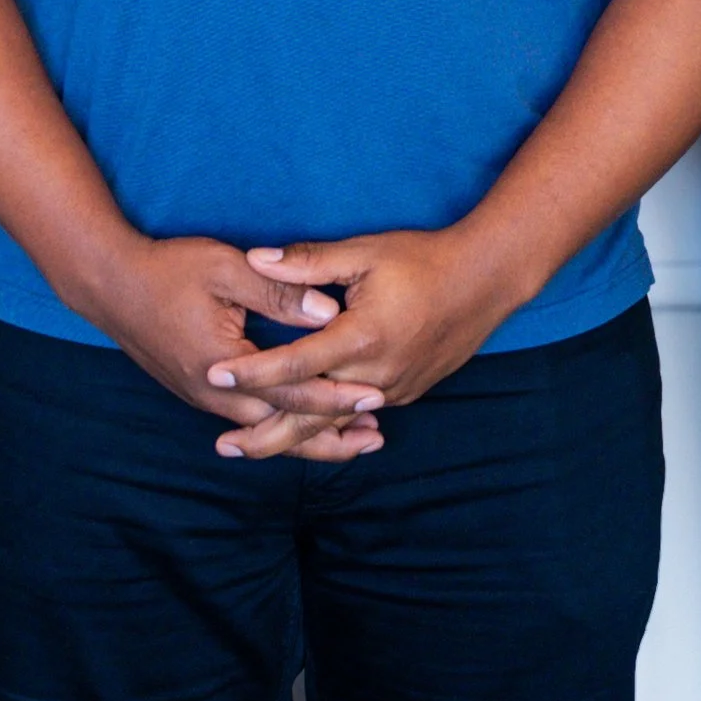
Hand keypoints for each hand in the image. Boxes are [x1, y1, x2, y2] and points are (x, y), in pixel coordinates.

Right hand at [97, 234, 387, 461]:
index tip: (374, 397)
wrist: (109, 284)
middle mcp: (213, 394)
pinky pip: (247, 421)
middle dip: (330, 435)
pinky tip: (303, 422)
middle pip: (281, 428)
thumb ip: (279, 293)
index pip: (290, 392)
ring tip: (352, 438)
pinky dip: (281, 425)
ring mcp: (203, 398)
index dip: (334, 398)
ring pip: (264, 431)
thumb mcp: (226, 269)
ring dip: (308, 435)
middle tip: (376, 434)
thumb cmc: (168, 270)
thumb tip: (329, 313)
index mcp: (223, 366)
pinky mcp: (198, 392)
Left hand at [206, 225, 522, 442]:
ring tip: (251, 447)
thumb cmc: (423, 259)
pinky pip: (358, 415)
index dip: (252, 372)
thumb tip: (256, 257)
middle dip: (265, 435)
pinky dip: (328, 426)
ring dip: (292, 437)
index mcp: (362, 337)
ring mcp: (394, 388)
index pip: (295, 363)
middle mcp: (376, 373)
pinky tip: (302, 432)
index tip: (215, 376)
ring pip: (334, 422)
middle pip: (311, 414)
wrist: (485, 281)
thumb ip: (309, 261)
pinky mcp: (405, 392)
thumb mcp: (364, 253)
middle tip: (223, 446)